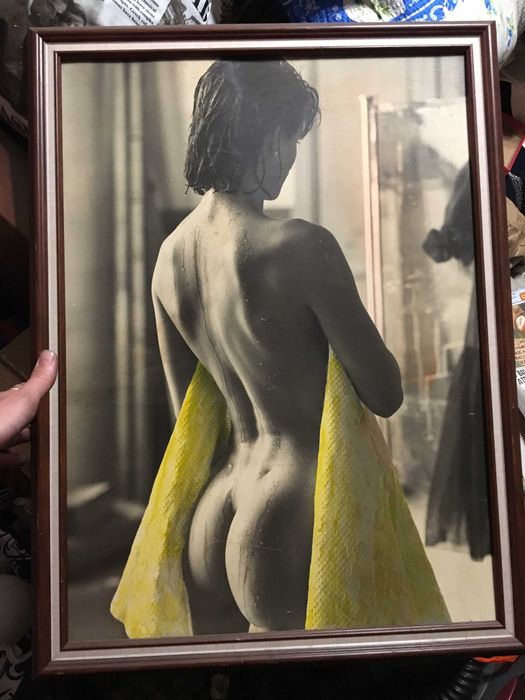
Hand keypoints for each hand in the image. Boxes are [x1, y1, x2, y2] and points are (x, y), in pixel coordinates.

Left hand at [0, 350, 57, 467]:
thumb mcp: (24, 399)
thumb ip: (39, 381)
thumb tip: (49, 356)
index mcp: (6, 401)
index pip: (21, 393)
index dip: (31, 393)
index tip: (41, 391)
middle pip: (13, 415)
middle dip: (25, 417)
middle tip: (39, 418)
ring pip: (7, 434)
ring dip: (19, 436)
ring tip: (32, 438)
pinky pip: (3, 456)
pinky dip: (13, 457)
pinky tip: (20, 459)